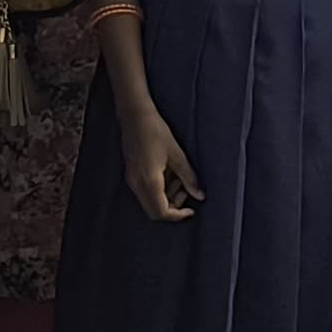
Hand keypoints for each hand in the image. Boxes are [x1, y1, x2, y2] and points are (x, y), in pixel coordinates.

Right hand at [118, 97, 199, 218]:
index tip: (192, 210)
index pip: (161, 212)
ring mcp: (131, 180)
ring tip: (179, 177)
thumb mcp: (177, 155)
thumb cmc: (156, 131)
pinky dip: (159, 189)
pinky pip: (145, 191)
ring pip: (149, 201)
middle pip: (154, 211)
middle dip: (173, 206)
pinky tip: (169, 173)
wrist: (135, 116)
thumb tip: (200, 196)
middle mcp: (136, 184)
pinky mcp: (131, 174)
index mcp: (149, 181)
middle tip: (186, 190)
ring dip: (167, 196)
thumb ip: (189, 178)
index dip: (178, 215)